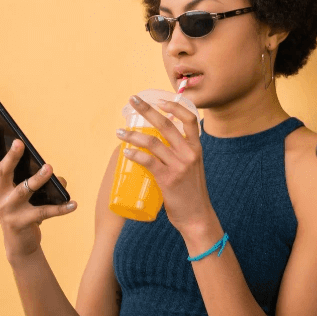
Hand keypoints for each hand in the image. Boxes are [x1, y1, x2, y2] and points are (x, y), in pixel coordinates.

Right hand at [0, 128, 76, 261]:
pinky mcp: (21, 222)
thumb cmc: (24, 208)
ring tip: (50, 168)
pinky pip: (44, 212)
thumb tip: (54, 174)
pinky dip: (61, 208)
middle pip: (2, 172)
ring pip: (23, 190)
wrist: (20, 242)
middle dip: (11, 157)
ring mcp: (7, 209)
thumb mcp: (26, 191)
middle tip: (20, 143)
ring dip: (37, 178)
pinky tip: (74, 204)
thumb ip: (38, 177)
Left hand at [116, 96, 213, 233]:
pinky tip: (125, 152)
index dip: (175, 106)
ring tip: (119, 131)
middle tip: (132, 100)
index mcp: (197, 148)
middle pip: (167, 124)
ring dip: (133, 135)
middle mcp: (190, 153)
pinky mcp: (168, 179)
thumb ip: (180, 155)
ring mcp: (179, 166)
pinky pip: (149, 161)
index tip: (159, 99)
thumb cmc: (191, 192)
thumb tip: (158, 144)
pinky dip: (135, 154)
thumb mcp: (192, 168)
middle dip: (147, 110)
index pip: (190, 119)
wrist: (197, 216)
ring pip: (153, 142)